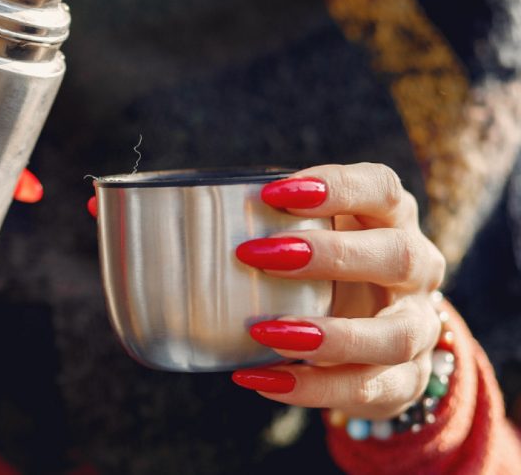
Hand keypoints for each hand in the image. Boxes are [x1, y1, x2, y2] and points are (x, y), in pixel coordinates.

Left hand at [230, 163, 446, 420]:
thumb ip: (261, 226)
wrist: (376, 338)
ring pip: (394, 335)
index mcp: (391, 220)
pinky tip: (262, 379)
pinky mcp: (404, 380)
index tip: (273, 193)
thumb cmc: (324, 270)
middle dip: (330, 256)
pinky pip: (369, 389)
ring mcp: (416, 327)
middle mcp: (417, 270)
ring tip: (265, 334)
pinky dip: (313, 388)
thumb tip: (161, 224)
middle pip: (398, 257)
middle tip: (257, 255)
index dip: (335, 187)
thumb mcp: (308, 236)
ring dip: (329, 335)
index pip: (381, 189)